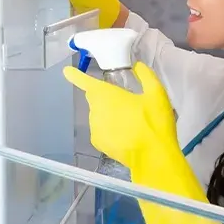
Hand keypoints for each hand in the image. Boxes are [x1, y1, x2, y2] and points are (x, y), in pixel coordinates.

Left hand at [63, 62, 177, 167]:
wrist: (153, 156)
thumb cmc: (154, 122)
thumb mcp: (156, 94)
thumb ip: (146, 76)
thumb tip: (138, 67)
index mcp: (106, 95)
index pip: (86, 82)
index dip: (76, 76)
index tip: (67, 71)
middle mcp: (95, 110)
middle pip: (96, 99)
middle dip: (106, 98)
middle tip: (128, 104)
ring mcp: (95, 128)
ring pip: (99, 115)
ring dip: (109, 114)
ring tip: (130, 122)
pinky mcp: (98, 143)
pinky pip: (101, 130)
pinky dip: (110, 130)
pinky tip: (126, 134)